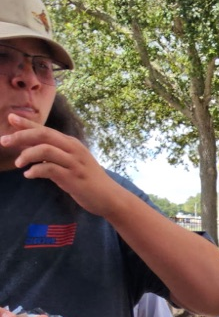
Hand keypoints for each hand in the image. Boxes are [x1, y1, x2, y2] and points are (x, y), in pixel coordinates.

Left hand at [2, 114, 120, 216]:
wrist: (109, 197)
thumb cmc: (88, 180)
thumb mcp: (72, 162)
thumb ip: (55, 155)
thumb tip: (31, 150)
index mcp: (71, 143)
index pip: (45, 128)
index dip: (27, 123)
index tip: (10, 119)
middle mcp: (73, 149)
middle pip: (43, 135)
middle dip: (21, 136)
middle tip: (4, 141)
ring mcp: (74, 163)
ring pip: (45, 149)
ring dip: (27, 154)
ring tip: (18, 163)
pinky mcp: (73, 177)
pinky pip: (50, 169)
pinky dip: (36, 170)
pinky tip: (28, 174)